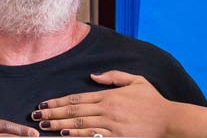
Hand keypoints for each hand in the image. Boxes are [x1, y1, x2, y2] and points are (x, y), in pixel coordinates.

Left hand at [32, 71, 173, 136]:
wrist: (169, 121)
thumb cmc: (153, 101)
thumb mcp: (136, 81)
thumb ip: (113, 76)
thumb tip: (93, 75)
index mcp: (109, 96)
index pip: (77, 98)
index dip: (58, 101)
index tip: (44, 104)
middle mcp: (107, 109)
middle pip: (74, 112)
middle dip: (53, 113)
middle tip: (36, 116)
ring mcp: (111, 125)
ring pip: (80, 124)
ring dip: (60, 125)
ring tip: (44, 125)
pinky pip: (93, 136)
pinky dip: (78, 136)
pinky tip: (65, 135)